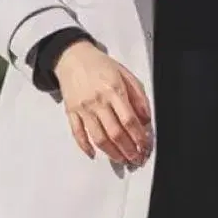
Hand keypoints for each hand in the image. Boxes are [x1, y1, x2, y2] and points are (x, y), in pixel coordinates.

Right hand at [54, 40, 152, 165]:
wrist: (72, 57)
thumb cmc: (101, 65)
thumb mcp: (125, 75)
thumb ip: (138, 96)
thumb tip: (146, 119)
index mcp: (114, 90)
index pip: (129, 120)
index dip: (139, 137)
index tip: (145, 146)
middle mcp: (98, 101)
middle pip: (115, 132)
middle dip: (128, 150)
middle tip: (136, 159)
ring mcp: (83, 108)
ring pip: (98, 137)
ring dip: (111, 153)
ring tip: (121, 160)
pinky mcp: (71, 112)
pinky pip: (77, 133)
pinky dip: (85, 146)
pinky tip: (94, 154)